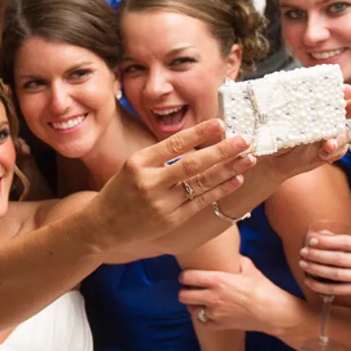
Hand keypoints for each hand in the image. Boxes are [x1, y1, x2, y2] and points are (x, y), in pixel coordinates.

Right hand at [87, 120, 256, 253]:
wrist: (102, 226)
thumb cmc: (121, 190)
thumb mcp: (133, 166)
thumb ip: (161, 156)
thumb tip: (199, 141)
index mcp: (139, 162)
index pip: (175, 143)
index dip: (200, 133)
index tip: (220, 124)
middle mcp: (150, 182)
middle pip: (193, 164)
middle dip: (222, 151)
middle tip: (244, 140)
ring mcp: (162, 204)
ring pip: (201, 184)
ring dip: (228, 170)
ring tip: (248, 159)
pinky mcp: (171, 220)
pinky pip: (201, 202)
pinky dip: (220, 190)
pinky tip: (235, 179)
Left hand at [180, 256, 285, 331]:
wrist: (273, 313)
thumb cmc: (262, 288)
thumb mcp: (249, 268)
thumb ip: (236, 259)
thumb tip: (231, 254)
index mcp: (217, 280)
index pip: (187, 277)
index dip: (184, 275)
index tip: (187, 275)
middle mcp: (212, 297)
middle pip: (183, 295)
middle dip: (185, 291)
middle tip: (191, 289)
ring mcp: (214, 313)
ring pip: (190, 309)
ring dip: (193, 304)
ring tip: (200, 300)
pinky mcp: (219, 325)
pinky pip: (202, 321)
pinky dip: (203, 316)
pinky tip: (210, 311)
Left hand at [262, 86, 350, 183]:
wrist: (272, 156)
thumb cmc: (273, 131)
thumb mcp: (274, 117)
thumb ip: (281, 109)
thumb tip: (279, 98)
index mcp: (316, 103)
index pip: (334, 94)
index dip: (344, 91)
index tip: (349, 90)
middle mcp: (326, 117)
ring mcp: (329, 134)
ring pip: (344, 133)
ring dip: (339, 137)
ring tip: (327, 144)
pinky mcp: (328, 151)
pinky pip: (338, 150)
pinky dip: (333, 151)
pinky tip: (324, 152)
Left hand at [299, 233, 350, 302]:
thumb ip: (344, 240)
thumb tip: (320, 233)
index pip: (346, 242)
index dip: (327, 241)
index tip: (311, 240)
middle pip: (339, 259)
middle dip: (318, 255)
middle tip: (303, 252)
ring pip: (336, 275)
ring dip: (316, 269)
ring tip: (303, 264)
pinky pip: (337, 289)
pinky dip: (320, 286)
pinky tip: (309, 281)